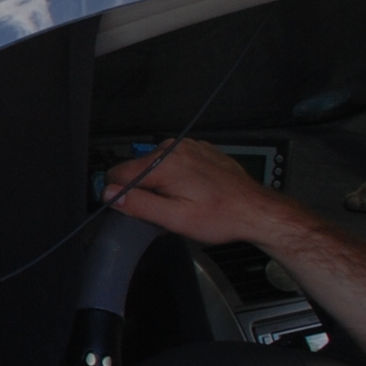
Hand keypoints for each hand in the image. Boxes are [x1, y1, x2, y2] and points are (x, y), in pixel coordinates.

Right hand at [102, 138, 294, 248]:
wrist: (255, 209)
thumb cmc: (220, 216)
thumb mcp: (175, 218)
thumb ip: (139, 204)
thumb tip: (110, 193)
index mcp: (164, 163)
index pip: (118, 173)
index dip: (119, 194)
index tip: (130, 208)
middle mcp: (173, 148)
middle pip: (136, 168)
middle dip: (142, 190)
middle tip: (165, 210)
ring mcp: (187, 146)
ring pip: (154, 165)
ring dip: (159, 183)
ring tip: (181, 201)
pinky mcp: (198, 149)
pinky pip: (173, 161)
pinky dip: (175, 176)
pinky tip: (192, 191)